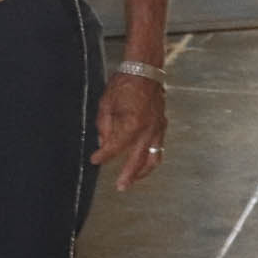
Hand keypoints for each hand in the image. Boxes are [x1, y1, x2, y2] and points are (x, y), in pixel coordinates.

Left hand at [91, 72, 167, 190]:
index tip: (94, 160)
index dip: (104, 156)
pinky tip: (143, 162)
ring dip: (143, 171)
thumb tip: (104, 143)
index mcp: (131, 123)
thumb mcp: (106, 103)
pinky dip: (151, 158)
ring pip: (154, 157)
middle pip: (138, 160)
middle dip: (129, 175)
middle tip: (120, 187)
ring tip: (133, 179)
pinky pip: (159, 148)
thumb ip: (104, 126)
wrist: (145, 71)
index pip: (115, 147)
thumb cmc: (124, 84)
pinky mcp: (163, 126)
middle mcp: (147, 130)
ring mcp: (158, 129)